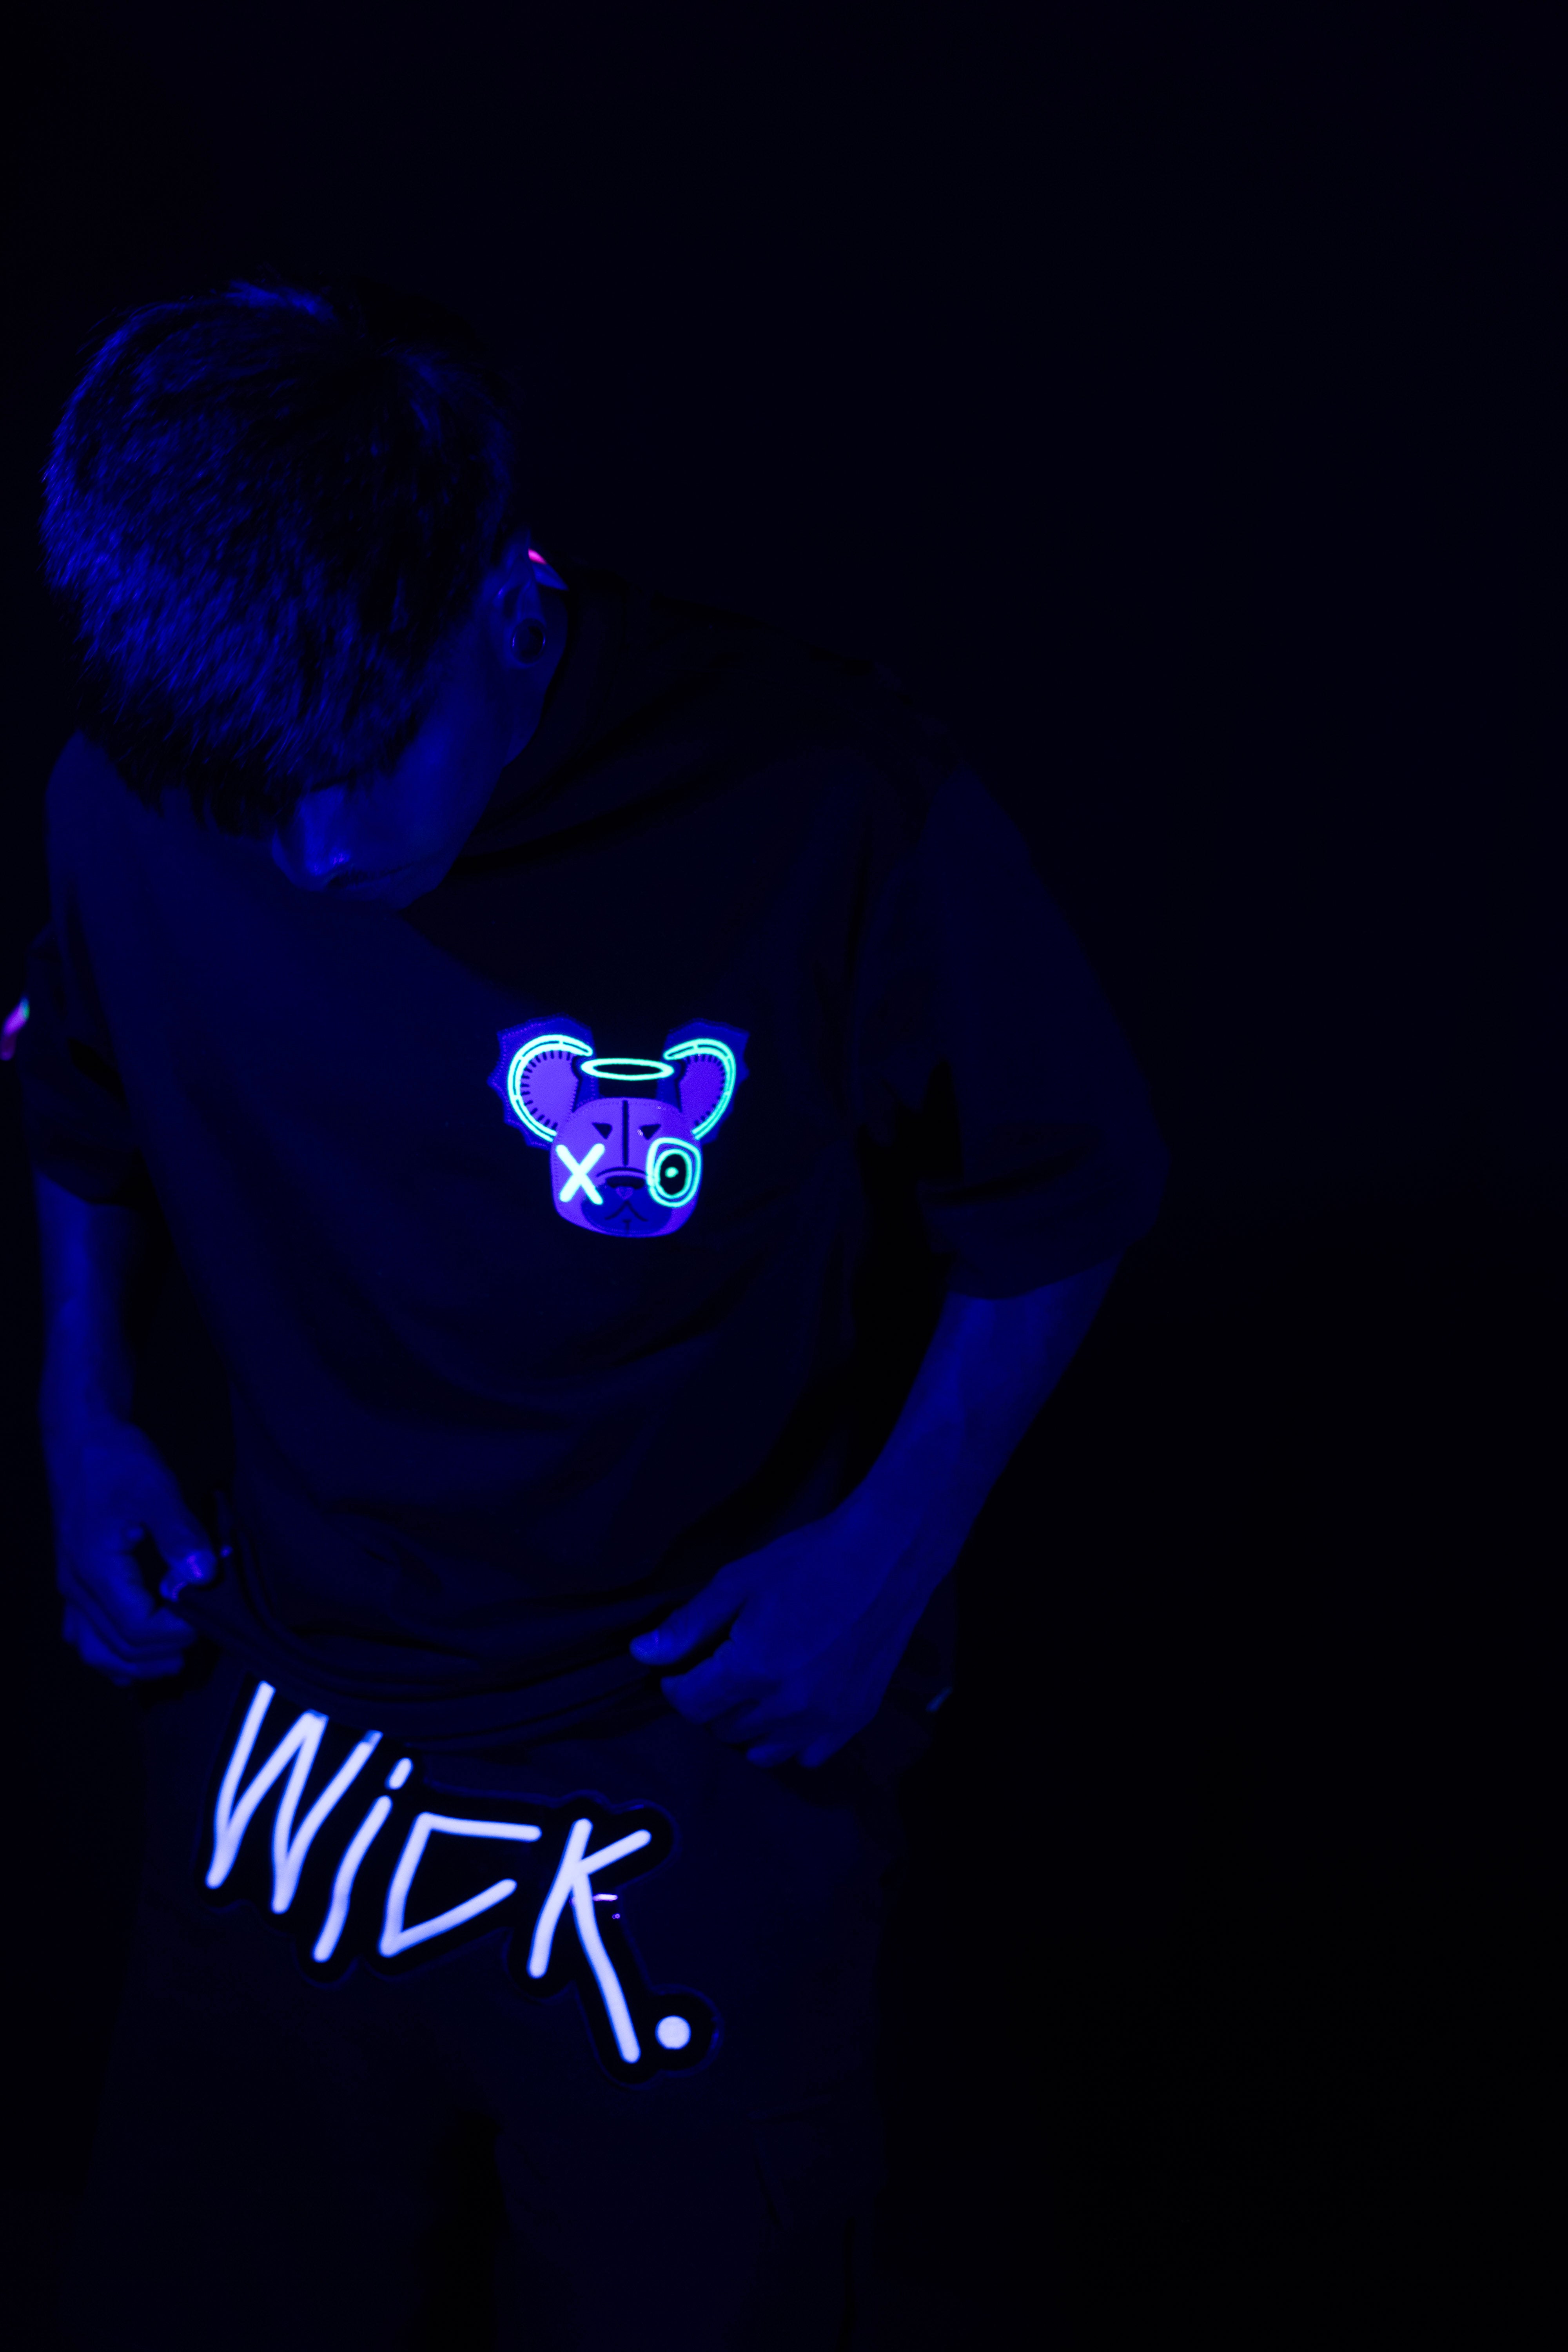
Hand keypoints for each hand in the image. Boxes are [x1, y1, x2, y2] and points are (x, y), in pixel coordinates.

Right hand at [45, 1413, 218, 1685]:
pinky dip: (110, 1651)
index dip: (176, 1633)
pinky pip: (84, 1633)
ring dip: (133, 1663)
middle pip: (117, 1647)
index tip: (208, 1619)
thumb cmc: (116, 1461)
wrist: (81, 1439)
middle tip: (201, 1641)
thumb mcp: (156, 1490)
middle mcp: (76, 1587)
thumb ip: (181, 1536)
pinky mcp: (75, 1579)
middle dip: (162, 1653)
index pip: (137, 1628)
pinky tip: (135, 1652)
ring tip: (173, 1661)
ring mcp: (71, 1586)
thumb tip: (203, 1575)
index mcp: (96, 1570)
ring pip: (93, 1648)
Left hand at [630, 1495, 951, 1768]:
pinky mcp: (855, 1717)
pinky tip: (791, 1706)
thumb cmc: (812, 1560)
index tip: (682, 1669)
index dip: (677, 1685)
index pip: (691, 1704)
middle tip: (723, 1667)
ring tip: (755, 1688)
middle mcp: (788, 1704)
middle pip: (723, 1728)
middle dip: (712, 1701)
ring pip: (762, 1750)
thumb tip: (645, 1652)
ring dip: (748, 1724)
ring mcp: (825, 1716)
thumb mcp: (739, 1581)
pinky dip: (791, 1739)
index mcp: (753, 1668)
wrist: (887, 1554)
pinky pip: (808, 1754)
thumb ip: (689, 1624)